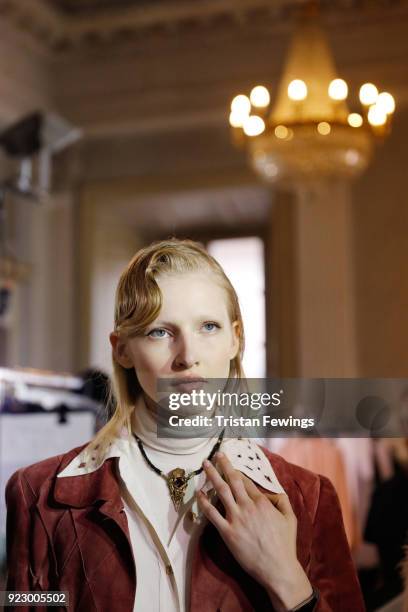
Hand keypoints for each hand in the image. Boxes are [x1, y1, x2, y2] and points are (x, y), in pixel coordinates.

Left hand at [197, 452, 312, 610]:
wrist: (278, 568)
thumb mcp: (290, 518)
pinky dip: (204, 502)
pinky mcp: (228, 532)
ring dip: (212, 476)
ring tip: (205, 465)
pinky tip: (198, 493)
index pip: (246, 482)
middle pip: (233, 481)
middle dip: (224, 465)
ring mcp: (236, 519)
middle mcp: (248, 507)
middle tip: (217, 455)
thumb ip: (282, 500)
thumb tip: (272, 491)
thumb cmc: (285, 544)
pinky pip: (212, 514)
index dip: (238, 471)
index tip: (231, 464)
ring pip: (221, 492)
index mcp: (262, 502)